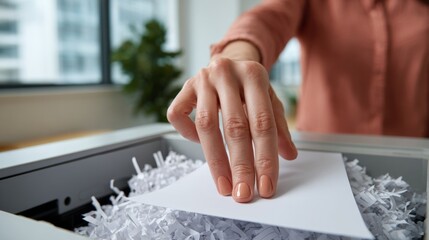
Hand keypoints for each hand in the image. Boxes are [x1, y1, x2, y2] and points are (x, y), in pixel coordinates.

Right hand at [167, 41, 297, 202]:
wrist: (229, 60)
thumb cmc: (249, 85)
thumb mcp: (269, 99)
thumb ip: (279, 126)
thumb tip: (289, 155)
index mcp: (254, 75)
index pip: (262, 123)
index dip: (265, 157)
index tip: (265, 185)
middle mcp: (227, 73)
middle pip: (235, 127)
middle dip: (240, 165)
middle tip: (243, 193)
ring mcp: (203, 79)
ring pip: (206, 124)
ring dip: (215, 160)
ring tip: (224, 185)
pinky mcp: (185, 86)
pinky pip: (178, 114)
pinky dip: (187, 133)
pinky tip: (199, 142)